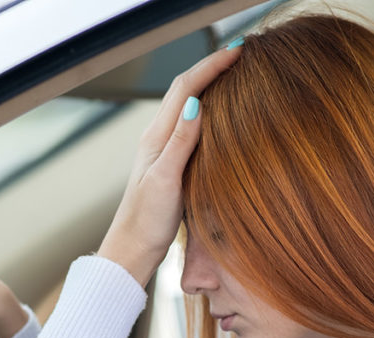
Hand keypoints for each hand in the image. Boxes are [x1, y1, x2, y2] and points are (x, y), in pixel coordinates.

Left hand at [98, 44, 241, 285]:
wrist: (133, 250)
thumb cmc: (146, 222)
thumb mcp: (165, 182)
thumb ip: (180, 143)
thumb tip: (197, 104)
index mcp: (157, 137)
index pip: (186, 88)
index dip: (211, 66)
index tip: (238, 51)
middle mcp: (158, 137)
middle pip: (185, 89)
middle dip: (211, 67)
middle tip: (240, 53)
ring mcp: (163, 150)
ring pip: (187, 104)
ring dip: (208, 83)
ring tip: (233, 72)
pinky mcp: (170, 163)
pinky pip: (190, 125)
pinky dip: (207, 108)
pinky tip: (220, 113)